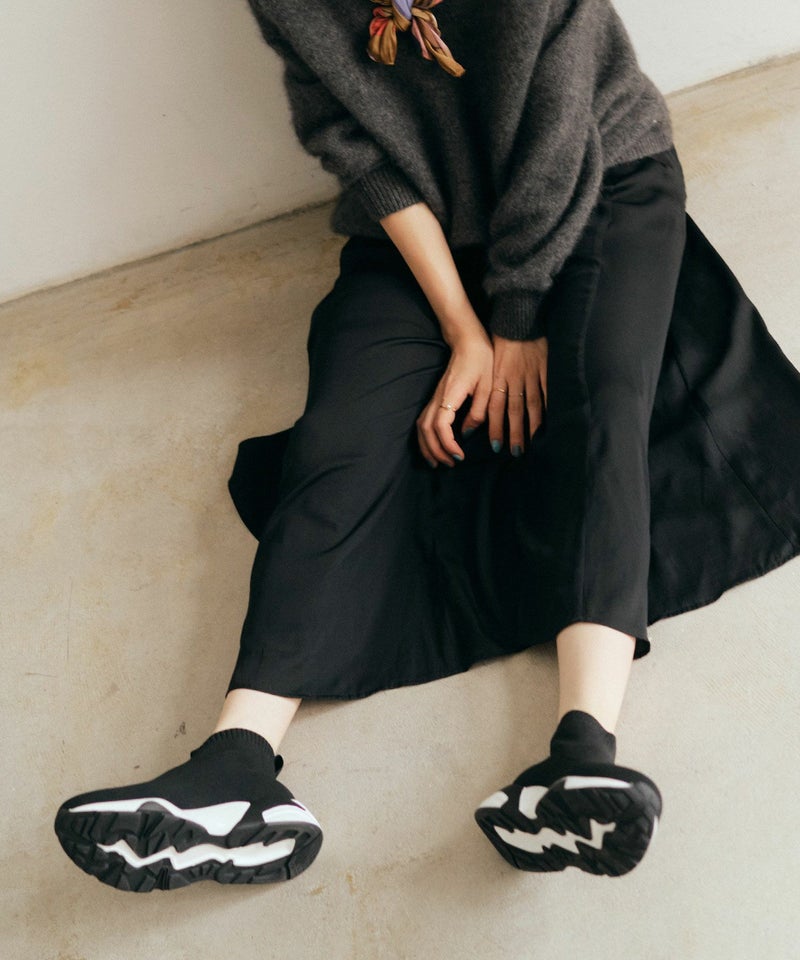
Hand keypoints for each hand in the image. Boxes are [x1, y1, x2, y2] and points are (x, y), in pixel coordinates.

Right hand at [416, 323, 494, 466]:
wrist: (467, 341)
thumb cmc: (481, 360)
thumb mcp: (488, 386)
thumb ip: (479, 412)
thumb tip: (467, 433)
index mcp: (451, 395)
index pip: (441, 426)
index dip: (448, 444)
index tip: (460, 456)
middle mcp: (438, 398)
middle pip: (426, 430)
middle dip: (436, 451)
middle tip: (450, 464)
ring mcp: (434, 397)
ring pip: (421, 427)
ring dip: (427, 447)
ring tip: (438, 462)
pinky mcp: (436, 397)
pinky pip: (424, 421)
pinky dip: (426, 437)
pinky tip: (434, 446)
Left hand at [487, 333, 547, 455]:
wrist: (519, 317)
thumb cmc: (504, 339)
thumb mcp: (493, 361)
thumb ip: (493, 383)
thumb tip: (490, 405)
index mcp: (498, 377)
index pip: (495, 407)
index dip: (496, 427)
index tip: (496, 444)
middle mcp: (514, 379)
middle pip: (514, 411)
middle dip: (514, 432)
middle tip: (515, 451)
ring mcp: (531, 374)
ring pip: (531, 405)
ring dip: (532, 425)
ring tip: (533, 442)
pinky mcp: (545, 368)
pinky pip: (548, 391)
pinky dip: (549, 406)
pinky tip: (550, 421)